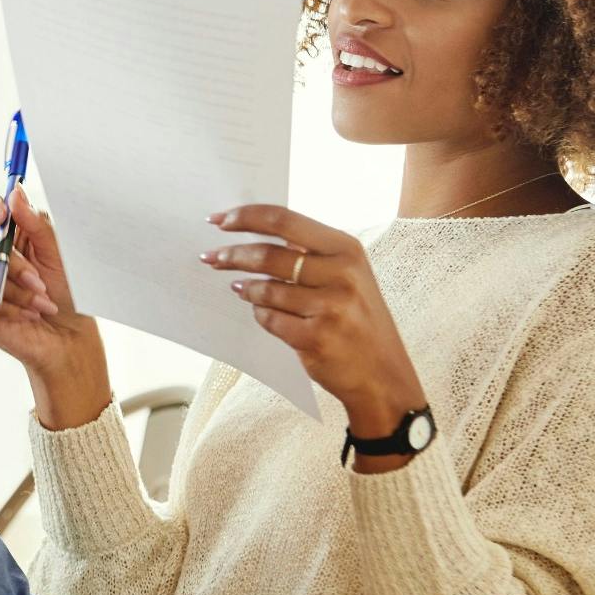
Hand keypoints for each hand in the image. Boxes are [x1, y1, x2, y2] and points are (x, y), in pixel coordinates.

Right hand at [0, 180, 109, 429]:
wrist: (67, 335)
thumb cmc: (66, 289)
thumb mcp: (58, 251)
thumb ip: (35, 222)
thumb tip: (14, 193)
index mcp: (4, 225)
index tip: (0, 216)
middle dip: (8, 260)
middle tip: (37, 278)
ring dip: (13, 288)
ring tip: (39, 302)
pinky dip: (6, 306)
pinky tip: (26, 314)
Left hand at [204, 205, 427, 462]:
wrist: (384, 377)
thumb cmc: (359, 321)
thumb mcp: (349, 275)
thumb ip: (311, 253)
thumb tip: (254, 233)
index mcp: (347, 249)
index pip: (284, 219)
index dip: (246, 216)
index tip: (218, 220)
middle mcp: (342, 274)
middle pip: (269, 254)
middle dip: (232, 255)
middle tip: (210, 257)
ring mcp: (330, 308)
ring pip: (265, 290)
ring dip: (246, 289)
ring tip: (239, 288)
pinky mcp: (316, 338)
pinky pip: (269, 319)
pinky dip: (260, 315)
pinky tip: (261, 313)